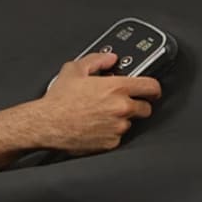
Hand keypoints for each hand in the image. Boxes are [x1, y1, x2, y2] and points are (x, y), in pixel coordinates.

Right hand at [38, 52, 161, 155]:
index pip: (151, 87)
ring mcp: (117, 127)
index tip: (152, 90)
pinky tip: (96, 126)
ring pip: (130, 123)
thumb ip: (97, 60)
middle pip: (146, 108)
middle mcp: (121, 108)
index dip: (153, 88)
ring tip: (102, 115)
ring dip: (122, 119)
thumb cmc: (59, 99)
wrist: (47, 124)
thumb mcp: (74, 69)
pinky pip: (118, 136)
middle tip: (124, 103)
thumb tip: (110, 58)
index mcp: (116, 88)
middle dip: (138, 105)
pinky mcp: (111, 143)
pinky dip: (111, 132)